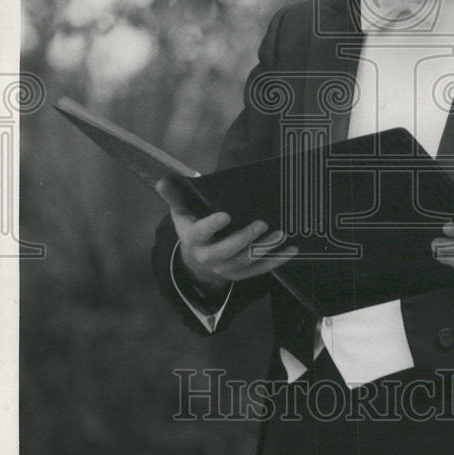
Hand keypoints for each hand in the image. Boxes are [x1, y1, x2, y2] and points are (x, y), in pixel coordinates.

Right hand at [155, 176, 297, 291]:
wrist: (197, 261)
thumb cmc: (192, 228)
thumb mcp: (181, 212)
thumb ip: (175, 196)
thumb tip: (162, 180)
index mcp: (194, 240)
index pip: (201, 233)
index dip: (212, 225)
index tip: (225, 215)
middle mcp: (209, 258)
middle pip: (227, 250)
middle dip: (245, 238)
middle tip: (262, 223)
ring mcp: (226, 268)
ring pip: (246, 261)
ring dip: (265, 248)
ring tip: (280, 234)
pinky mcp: (242, 274)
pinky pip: (260, 270)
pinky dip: (277, 261)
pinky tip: (291, 250)